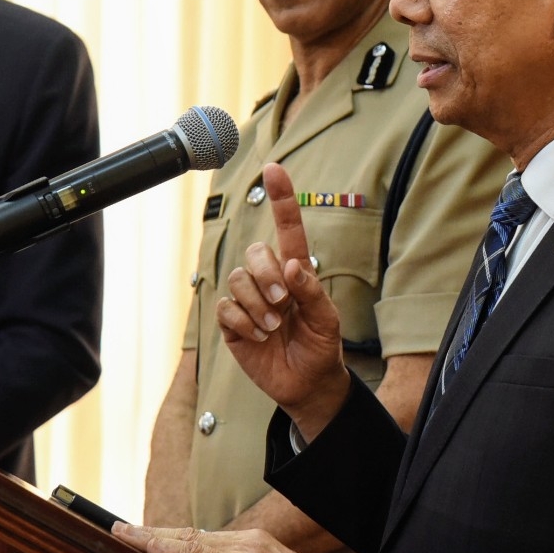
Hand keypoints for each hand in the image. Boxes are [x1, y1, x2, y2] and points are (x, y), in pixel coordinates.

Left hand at [112, 524, 347, 552]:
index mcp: (252, 546)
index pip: (198, 538)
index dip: (165, 536)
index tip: (137, 534)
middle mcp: (246, 545)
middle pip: (188, 536)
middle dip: (150, 534)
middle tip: (116, 530)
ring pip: (189, 546)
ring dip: (151, 541)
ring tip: (121, 536)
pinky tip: (151, 550)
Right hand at [216, 163, 349, 436]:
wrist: (305, 383)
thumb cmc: (321, 346)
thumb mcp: (327, 320)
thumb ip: (312, 291)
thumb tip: (292, 268)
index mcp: (296, 272)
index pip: (288, 229)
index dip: (282, 199)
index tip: (275, 168)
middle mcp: (269, 279)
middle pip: (255, 252)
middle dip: (268, 277)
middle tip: (284, 305)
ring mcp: (248, 299)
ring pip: (237, 279)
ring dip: (258, 305)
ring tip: (274, 327)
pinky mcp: (232, 321)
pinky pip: (226, 307)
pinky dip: (243, 323)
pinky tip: (258, 336)